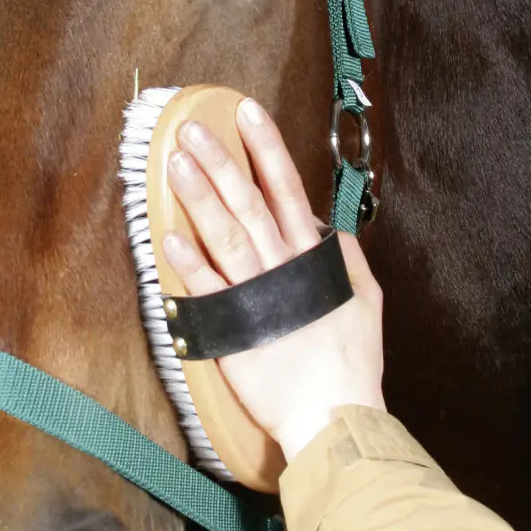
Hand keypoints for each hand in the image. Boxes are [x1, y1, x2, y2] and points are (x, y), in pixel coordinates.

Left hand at [164, 98, 385, 460]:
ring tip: (175, 166)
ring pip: (225, 237)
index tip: (246, 113)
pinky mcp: (233, 331)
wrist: (334, 417)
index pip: (288, 189)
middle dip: (222, 162)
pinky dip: (187, 263)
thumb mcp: (363, 300)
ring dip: (199, 199)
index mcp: (313, 258)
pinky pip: (206, 291)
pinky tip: (166, 236)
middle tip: (192, 129)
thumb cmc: (351, 362)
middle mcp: (283, 269)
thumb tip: (329, 227)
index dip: (267, 149)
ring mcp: (256, 298)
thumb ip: (344, 259)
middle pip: (249, 204)